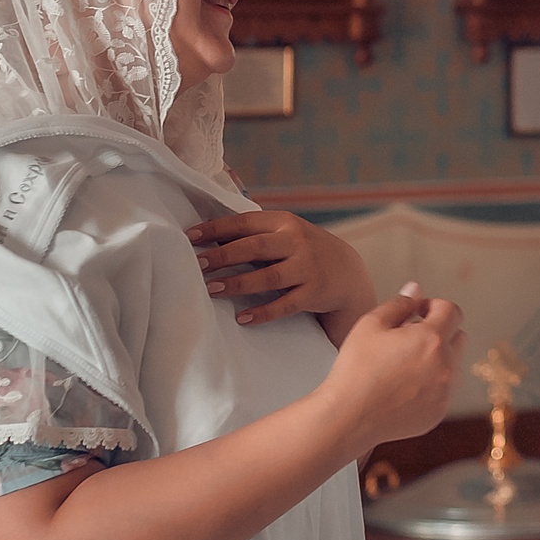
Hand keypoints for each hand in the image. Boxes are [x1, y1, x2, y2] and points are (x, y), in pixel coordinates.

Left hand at [188, 211, 375, 327]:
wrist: (348, 274)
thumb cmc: (305, 251)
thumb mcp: (287, 233)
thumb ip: (256, 232)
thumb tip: (209, 235)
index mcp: (285, 222)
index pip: (246, 221)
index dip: (217, 228)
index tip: (191, 236)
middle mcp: (297, 242)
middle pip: (255, 247)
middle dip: (223, 256)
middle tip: (197, 263)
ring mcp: (307, 268)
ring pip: (268, 277)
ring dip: (237, 283)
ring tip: (211, 289)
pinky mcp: (314, 293)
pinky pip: (285, 305)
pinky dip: (263, 312)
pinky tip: (242, 318)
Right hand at [323, 284, 465, 452]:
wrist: (348, 417)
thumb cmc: (356, 368)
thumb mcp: (371, 325)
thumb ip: (399, 303)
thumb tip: (416, 290)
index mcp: (432, 339)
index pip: (452, 310)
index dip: (434, 306)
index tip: (416, 313)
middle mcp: (446, 366)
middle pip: (458, 336)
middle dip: (439, 330)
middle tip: (409, 337)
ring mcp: (445, 392)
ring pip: (453, 364)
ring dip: (437, 357)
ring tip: (405, 363)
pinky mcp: (438, 412)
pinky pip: (445, 389)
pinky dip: (432, 383)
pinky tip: (403, 386)